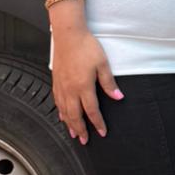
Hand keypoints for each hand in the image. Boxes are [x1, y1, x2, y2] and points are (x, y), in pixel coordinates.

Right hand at [52, 27, 122, 143]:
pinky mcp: (56, 80)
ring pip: (64, 111)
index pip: (92, 111)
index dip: (98, 123)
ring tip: (73, 133)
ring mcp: (61, 86)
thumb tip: (118, 97)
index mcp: (83, 86)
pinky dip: (60, 111)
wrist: (68, 34)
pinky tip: (62, 115)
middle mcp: (70, 89)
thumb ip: (109, 83)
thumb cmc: (86, 46)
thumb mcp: (103, 64)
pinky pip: (57, 101)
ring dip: (69, 124)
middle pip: (75, 115)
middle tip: (84, 140)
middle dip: (81, 130)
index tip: (102, 132)